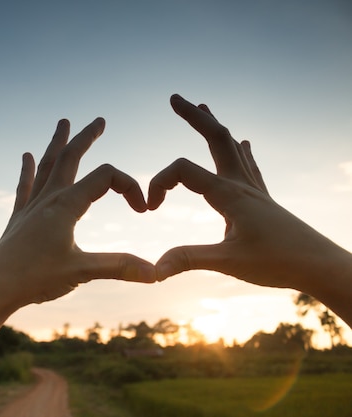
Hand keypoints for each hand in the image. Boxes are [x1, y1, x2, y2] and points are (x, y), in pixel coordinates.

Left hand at [0, 117, 155, 311]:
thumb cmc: (34, 278)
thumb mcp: (81, 272)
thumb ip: (119, 267)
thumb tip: (157, 273)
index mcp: (66, 205)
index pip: (105, 178)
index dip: (129, 187)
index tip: (143, 210)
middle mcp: (48, 199)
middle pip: (70, 158)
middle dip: (87, 138)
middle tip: (100, 121)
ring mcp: (31, 207)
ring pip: (47, 166)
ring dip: (57, 144)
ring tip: (63, 123)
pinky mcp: (18, 219)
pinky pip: (25, 187)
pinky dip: (28, 170)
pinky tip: (26, 156)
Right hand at [148, 94, 349, 294]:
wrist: (320, 266)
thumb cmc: (278, 263)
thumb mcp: (228, 263)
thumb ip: (189, 260)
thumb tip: (154, 270)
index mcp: (229, 194)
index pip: (183, 171)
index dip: (159, 183)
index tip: (150, 209)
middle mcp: (241, 185)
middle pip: (216, 138)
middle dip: (194, 117)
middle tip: (174, 98)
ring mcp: (254, 190)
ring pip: (231, 147)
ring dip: (214, 126)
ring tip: (204, 106)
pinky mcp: (262, 200)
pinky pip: (248, 165)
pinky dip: (239, 150)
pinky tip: (244, 144)